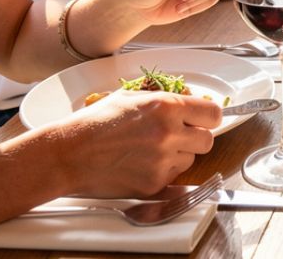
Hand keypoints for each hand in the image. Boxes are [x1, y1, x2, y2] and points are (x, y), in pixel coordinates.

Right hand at [57, 90, 221, 197]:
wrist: (69, 154)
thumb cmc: (95, 123)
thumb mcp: (131, 97)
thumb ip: (164, 100)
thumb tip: (189, 102)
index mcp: (165, 107)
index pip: (213, 114)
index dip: (209, 117)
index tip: (205, 120)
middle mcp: (168, 133)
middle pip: (208, 140)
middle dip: (196, 137)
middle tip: (178, 136)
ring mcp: (162, 161)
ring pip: (191, 159)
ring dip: (178, 155)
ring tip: (150, 150)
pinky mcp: (154, 184)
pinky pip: (173, 178)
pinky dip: (163, 172)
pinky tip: (141, 164)